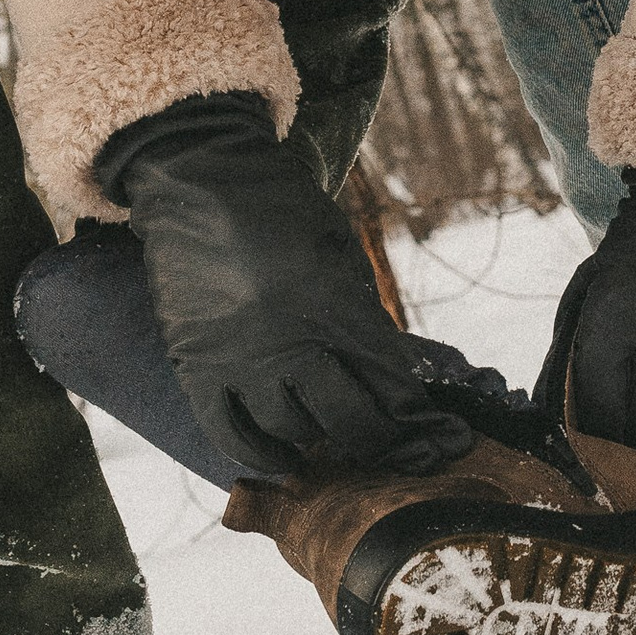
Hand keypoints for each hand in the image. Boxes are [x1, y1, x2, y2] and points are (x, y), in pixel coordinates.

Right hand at [97, 95, 504, 479]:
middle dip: (377, 439)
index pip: (393, 384)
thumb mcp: (342, 252)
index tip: (440, 437)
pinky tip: (285, 456)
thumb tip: (393, 381)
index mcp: (334, 302)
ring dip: (321, 441)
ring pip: (293, 431)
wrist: (201, 178)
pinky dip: (261, 454)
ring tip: (332, 437)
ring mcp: (238, 358)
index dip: (422, 420)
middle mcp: (287, 338)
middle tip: (382, 439)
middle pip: (349, 421)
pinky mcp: (196, 366)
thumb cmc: (282, 209)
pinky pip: (230, 434)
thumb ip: (364, 315)